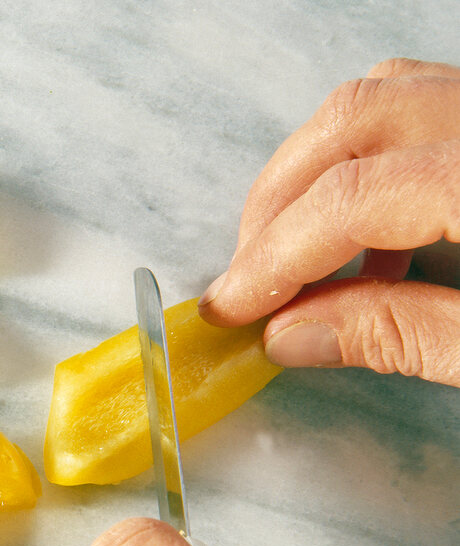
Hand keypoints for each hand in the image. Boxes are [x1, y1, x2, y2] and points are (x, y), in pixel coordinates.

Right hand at [199, 58, 459, 386]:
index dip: (274, 260)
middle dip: (278, 204)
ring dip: (320, 170)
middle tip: (248, 280)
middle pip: (353, 123)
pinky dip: (377, 157)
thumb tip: (291, 335)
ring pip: (386, 95)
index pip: (351, 199)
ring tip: (302, 257)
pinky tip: (379, 238)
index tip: (230, 309)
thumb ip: (403, 336)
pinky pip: (430, 103)